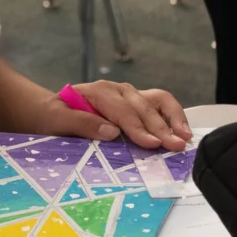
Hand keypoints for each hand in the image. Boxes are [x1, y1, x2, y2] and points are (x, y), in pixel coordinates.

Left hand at [45, 80, 192, 150]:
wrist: (51, 110)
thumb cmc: (53, 117)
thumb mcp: (57, 121)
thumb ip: (81, 124)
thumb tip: (111, 131)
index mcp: (99, 92)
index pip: (123, 111)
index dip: (138, 129)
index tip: (151, 145)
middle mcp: (118, 90)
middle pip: (144, 108)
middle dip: (161, 128)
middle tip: (175, 146)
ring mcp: (130, 94)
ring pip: (158, 101)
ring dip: (174, 120)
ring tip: (185, 138)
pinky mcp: (138, 102)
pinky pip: (161, 104)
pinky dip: (174, 116)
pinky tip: (184, 131)